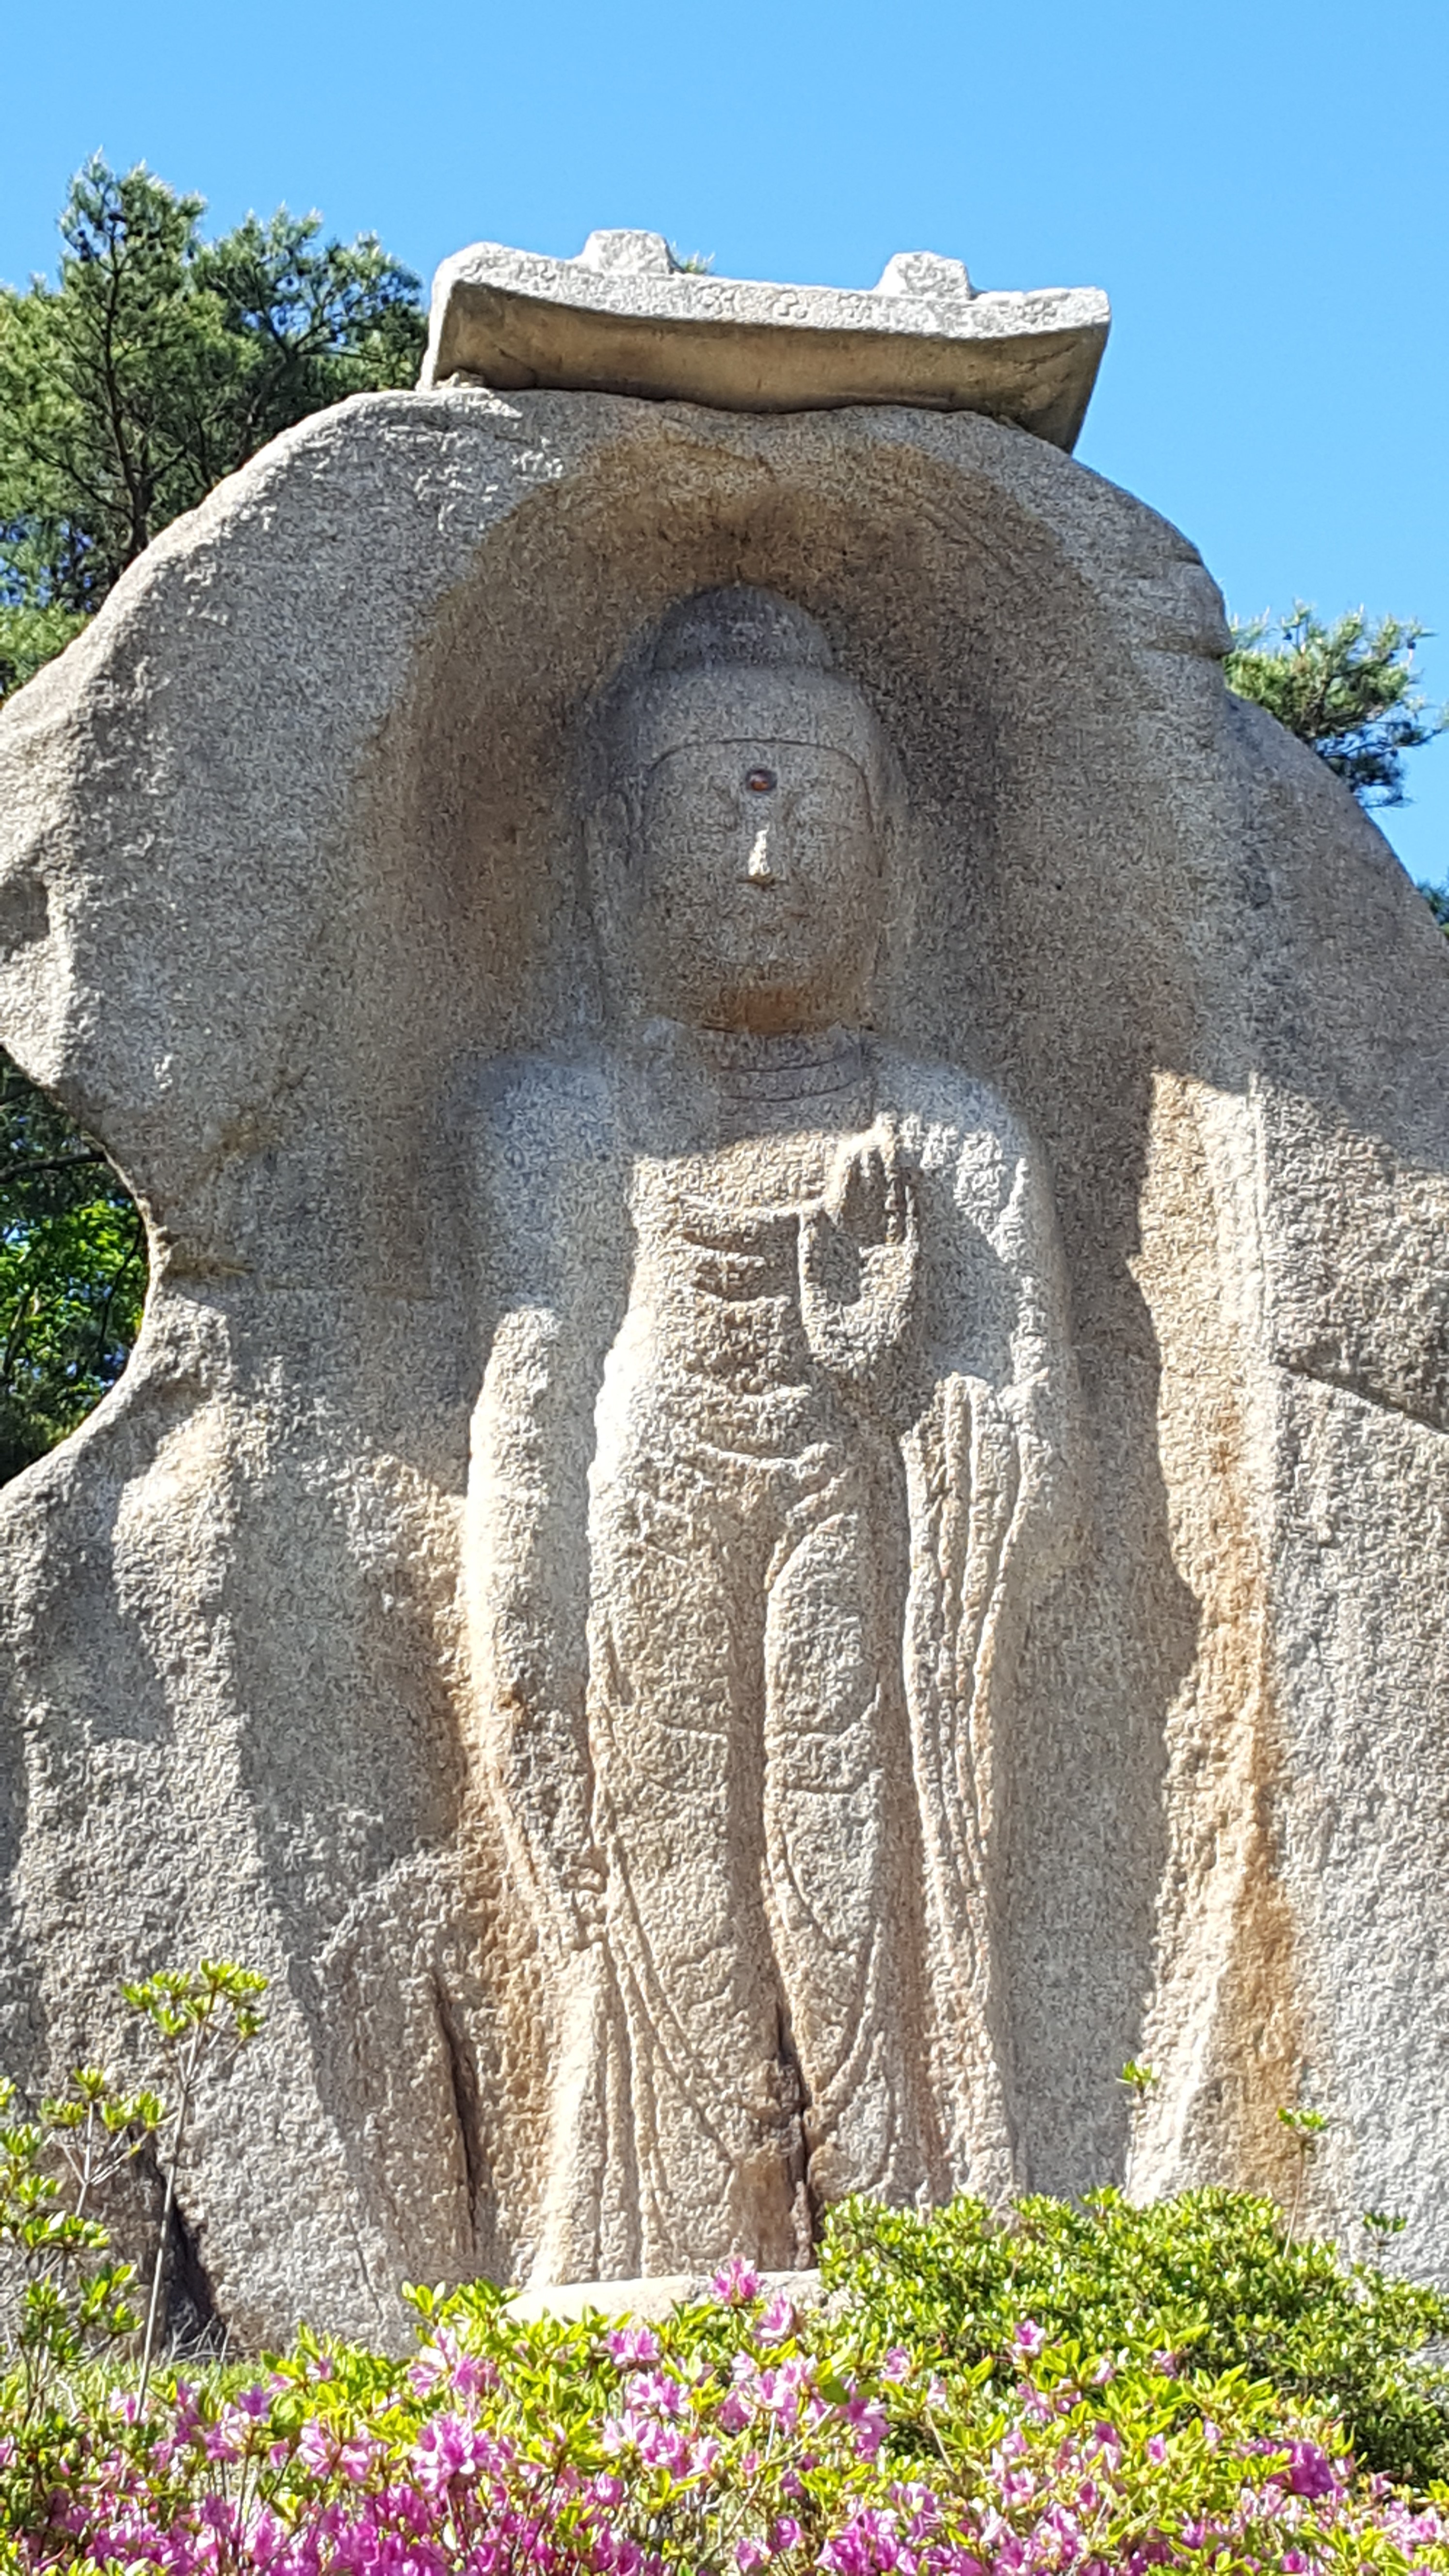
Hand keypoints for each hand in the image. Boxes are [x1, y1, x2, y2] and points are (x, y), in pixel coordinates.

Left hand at [799, 1124, 918, 1383]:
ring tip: (888, 1147)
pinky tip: (912, 1179)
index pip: (839, 1218)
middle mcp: (865, 1261)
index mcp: (837, 1267)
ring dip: (890, 1183)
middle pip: (866, 1209)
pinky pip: (914, 1232)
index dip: (841, 1189)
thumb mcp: (818, 1308)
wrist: (880, 1389)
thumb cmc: (845, 1361)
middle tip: (862, 1143)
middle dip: (864, 1179)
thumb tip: (808, 1216)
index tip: (841, 1159)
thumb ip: (814, 1263)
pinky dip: (914, 1206)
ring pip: (891, 1214)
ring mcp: (890, 1264)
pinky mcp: (913, 1273)